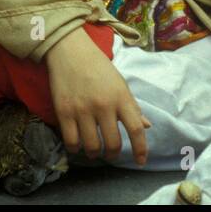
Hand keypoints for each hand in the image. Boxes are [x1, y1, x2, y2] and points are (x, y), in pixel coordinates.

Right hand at [45, 30, 149, 164]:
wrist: (70, 50)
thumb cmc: (98, 66)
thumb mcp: (120, 83)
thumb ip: (132, 106)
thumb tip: (146, 126)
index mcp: (121, 97)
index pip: (136, 129)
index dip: (141, 148)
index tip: (141, 161)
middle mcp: (103, 105)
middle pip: (113, 143)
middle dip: (113, 154)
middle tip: (110, 154)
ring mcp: (82, 109)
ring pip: (92, 146)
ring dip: (94, 153)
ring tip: (94, 150)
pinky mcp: (64, 111)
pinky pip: (71, 141)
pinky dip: (75, 148)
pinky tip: (77, 144)